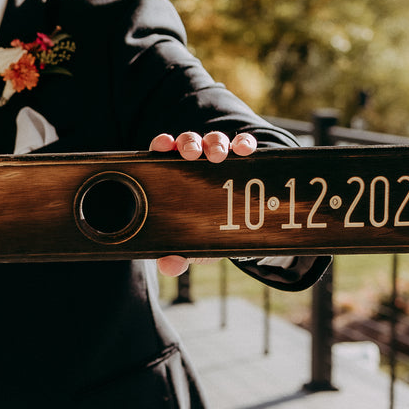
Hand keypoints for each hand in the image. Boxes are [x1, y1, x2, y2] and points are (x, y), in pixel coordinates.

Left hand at [149, 130, 256, 275]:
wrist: (237, 227)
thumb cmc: (204, 228)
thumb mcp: (192, 244)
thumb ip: (177, 255)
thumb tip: (169, 267)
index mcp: (175, 172)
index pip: (164, 152)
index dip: (162, 144)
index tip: (163, 145)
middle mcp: (196, 159)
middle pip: (189, 142)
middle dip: (190, 143)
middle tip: (192, 154)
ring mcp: (220, 155)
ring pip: (215, 140)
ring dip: (216, 143)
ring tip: (219, 155)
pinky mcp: (244, 158)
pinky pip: (244, 144)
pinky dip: (245, 143)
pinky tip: (245, 150)